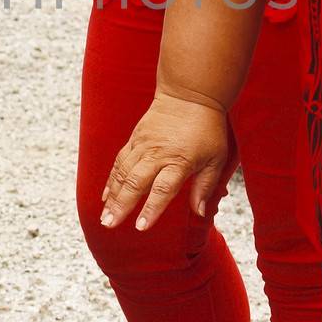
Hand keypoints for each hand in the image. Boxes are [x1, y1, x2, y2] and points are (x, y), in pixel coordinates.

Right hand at [100, 92, 228, 231]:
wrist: (190, 95)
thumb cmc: (208, 129)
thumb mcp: (217, 159)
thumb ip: (206, 186)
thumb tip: (200, 213)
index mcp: (180, 160)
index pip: (163, 189)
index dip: (152, 209)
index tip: (141, 227)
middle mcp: (157, 153)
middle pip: (135, 182)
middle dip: (121, 205)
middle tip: (110, 224)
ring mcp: (143, 145)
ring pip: (123, 173)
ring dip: (112, 196)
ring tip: (104, 216)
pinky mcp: (135, 138)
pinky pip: (120, 161)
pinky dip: (111, 179)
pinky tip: (106, 196)